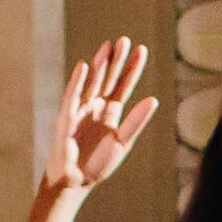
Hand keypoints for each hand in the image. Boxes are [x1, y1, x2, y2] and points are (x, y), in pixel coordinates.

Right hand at [48, 36, 153, 197]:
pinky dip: (78, 82)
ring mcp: (82, 110)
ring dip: (100, 65)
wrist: (75, 181)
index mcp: (111, 112)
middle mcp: (96, 106)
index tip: (142, 50)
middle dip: (117, 61)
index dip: (132, 68)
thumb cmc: (98, 163)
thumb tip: (153, 100)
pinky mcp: (68, 118)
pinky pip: (73, 96)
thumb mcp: (122, 142)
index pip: (124, 85)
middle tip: (125, 40)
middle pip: (109, 79)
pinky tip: (84, 67)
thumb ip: (136, 122)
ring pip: (93, 83)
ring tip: (108, 46)